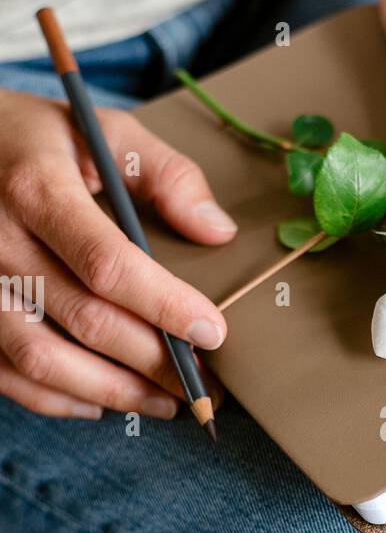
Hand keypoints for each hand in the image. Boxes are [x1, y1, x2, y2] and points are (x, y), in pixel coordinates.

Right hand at [0, 89, 234, 418]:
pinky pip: (6, 375)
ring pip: (44, 361)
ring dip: (113, 392)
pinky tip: (102, 402)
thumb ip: (167, 175)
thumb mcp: (104, 131)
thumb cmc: (39, 140)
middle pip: (85, 320)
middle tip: (205, 383)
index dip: (164, 305)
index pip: (107, 264)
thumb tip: (218, 232)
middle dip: (154, 360)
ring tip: (166, 402)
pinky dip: (57, 400)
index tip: (213, 331)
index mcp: (37, 190)